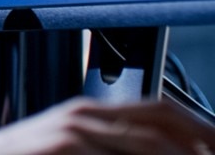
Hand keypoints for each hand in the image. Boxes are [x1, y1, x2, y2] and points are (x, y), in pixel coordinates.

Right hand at [0, 97, 214, 154]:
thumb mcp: (61, 148)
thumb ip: (101, 146)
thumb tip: (150, 151)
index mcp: (88, 111)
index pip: (161, 108)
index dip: (198, 127)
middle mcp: (84, 115)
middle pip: (164, 124)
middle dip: (198, 143)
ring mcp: (74, 132)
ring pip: (150, 143)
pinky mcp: (64, 148)